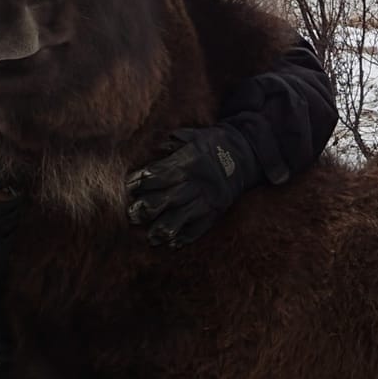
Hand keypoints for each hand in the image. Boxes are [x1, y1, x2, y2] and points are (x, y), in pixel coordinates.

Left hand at [126, 125, 260, 247]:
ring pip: (181, 218)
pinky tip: (172, 243)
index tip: (130, 186)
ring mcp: (207, 200)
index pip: (159, 174)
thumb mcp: (195, 135)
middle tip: (133, 214)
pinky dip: (185, 237)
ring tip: (151, 237)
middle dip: (147, 208)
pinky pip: (199, 228)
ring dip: (163, 228)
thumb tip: (156, 147)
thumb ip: (174, 142)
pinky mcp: (216, 212)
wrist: (247, 154)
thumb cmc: (215, 143)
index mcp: (189, 162)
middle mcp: (196, 183)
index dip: (141, 181)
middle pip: (167, 199)